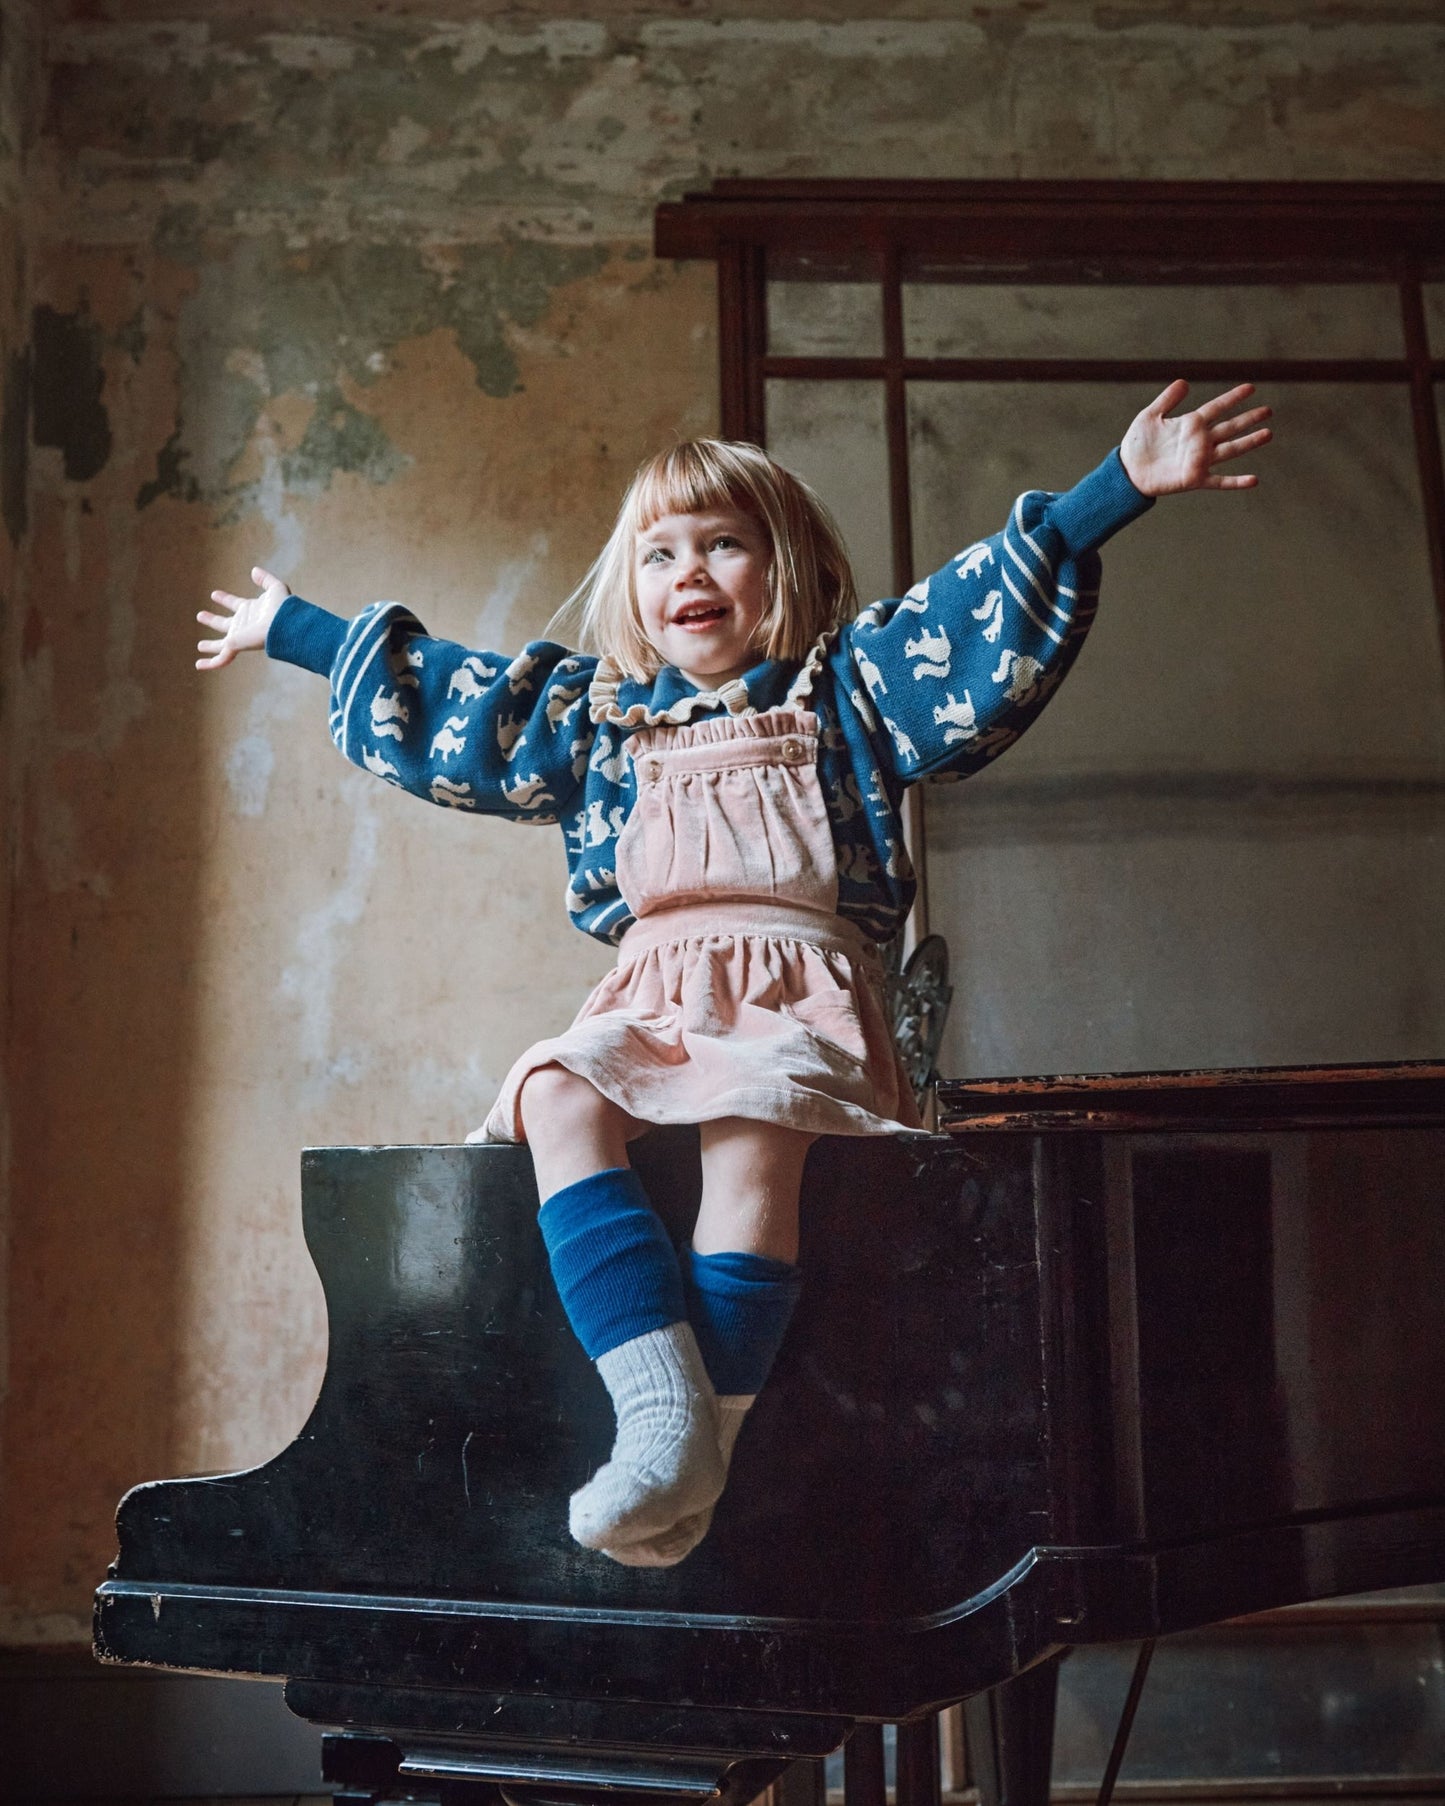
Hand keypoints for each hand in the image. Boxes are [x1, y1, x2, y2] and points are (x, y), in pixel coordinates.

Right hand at [196, 567, 289, 669]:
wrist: (284, 624)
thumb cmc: (282, 608)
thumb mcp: (274, 588)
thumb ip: (265, 579)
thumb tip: (254, 570)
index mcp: (250, 611)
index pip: (234, 604)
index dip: (225, 599)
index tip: (214, 594)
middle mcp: (243, 625)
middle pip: (224, 623)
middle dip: (212, 620)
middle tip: (200, 615)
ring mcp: (238, 636)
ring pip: (221, 644)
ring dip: (210, 645)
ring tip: (199, 645)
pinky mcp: (235, 646)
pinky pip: (220, 658)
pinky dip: (209, 663)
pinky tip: (198, 665)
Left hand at [1120, 380, 1271, 497]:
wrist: (1127, 471)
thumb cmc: (1137, 444)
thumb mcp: (1150, 416)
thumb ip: (1167, 399)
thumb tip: (1184, 381)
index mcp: (1191, 424)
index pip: (1217, 407)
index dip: (1233, 398)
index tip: (1250, 388)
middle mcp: (1200, 441)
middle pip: (1230, 427)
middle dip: (1248, 419)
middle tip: (1268, 410)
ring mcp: (1200, 460)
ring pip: (1231, 449)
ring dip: (1249, 442)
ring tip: (1268, 434)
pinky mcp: (1195, 479)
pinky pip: (1220, 481)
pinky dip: (1236, 482)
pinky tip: (1253, 480)